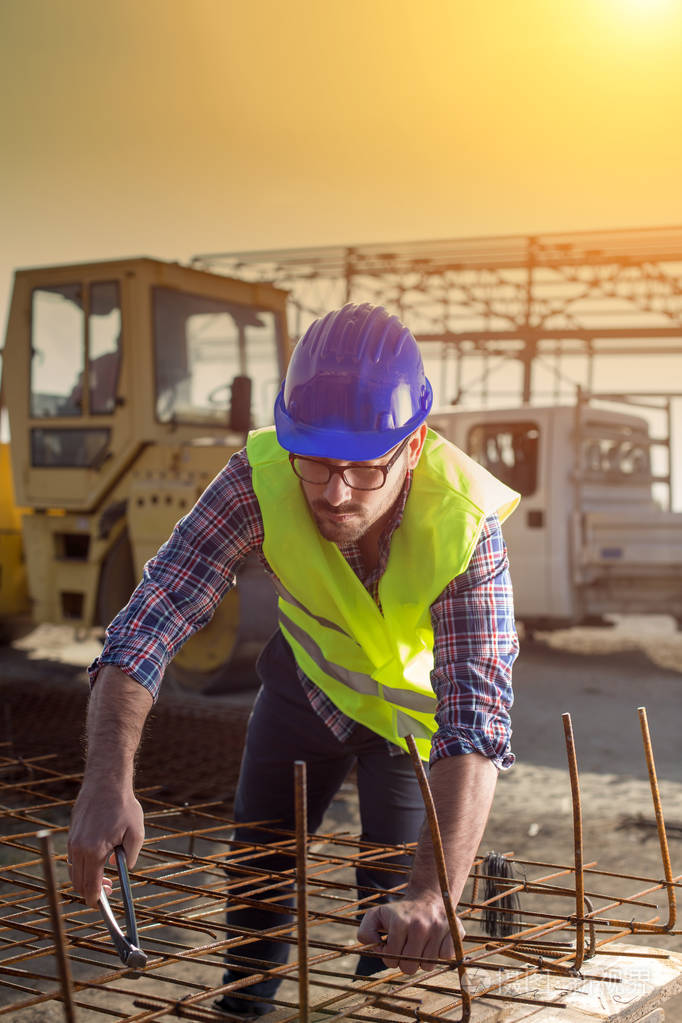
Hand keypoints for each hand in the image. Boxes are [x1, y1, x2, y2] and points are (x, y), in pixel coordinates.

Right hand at [68, 782, 144, 907]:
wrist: (106, 782)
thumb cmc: (123, 806)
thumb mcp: (136, 833)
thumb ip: (129, 857)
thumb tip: (121, 870)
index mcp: (95, 851)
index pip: (90, 886)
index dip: (96, 899)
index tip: (102, 904)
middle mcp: (79, 848)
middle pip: (78, 883)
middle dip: (91, 892)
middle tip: (108, 890)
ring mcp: (73, 841)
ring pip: (74, 871)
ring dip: (86, 878)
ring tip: (104, 875)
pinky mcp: (72, 833)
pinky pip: (74, 858)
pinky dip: (83, 865)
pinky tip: (97, 859)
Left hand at [357, 894, 464, 974]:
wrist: (428, 896)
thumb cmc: (400, 912)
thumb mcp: (376, 915)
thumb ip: (365, 931)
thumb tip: (374, 946)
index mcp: (400, 923)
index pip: (391, 961)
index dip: (389, 956)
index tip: (392, 944)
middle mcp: (420, 926)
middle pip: (409, 968)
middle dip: (405, 961)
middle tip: (406, 947)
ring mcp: (439, 928)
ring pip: (428, 966)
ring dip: (423, 959)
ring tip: (420, 943)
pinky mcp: (455, 931)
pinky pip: (446, 957)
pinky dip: (440, 953)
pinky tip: (434, 942)